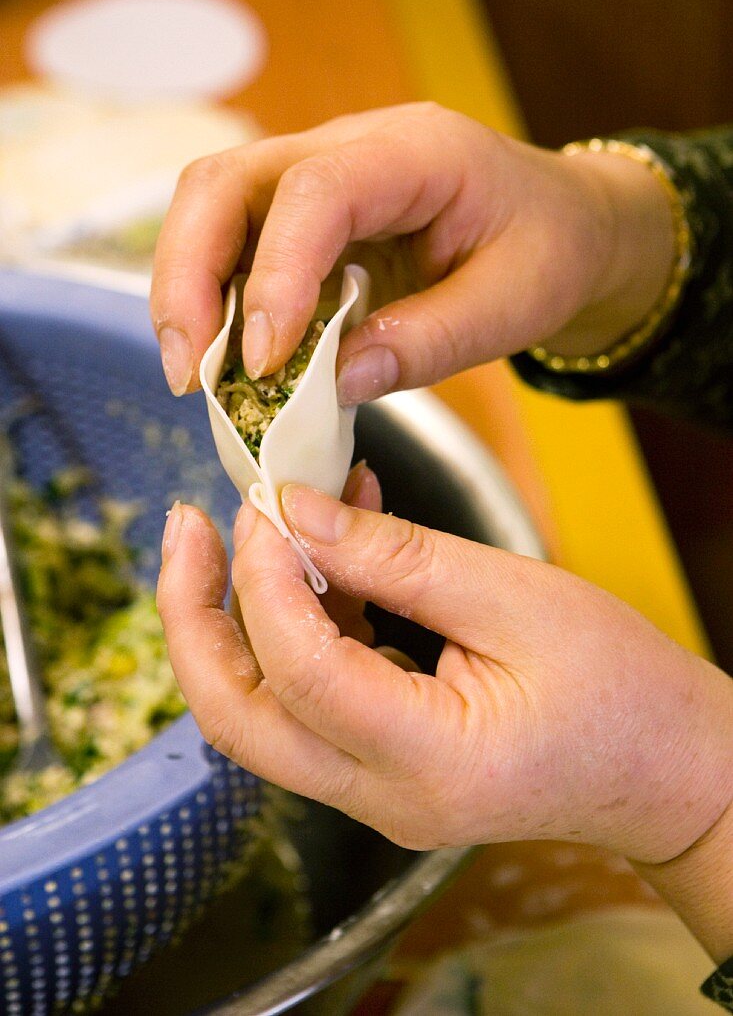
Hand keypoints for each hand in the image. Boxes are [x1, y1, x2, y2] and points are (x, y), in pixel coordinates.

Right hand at [150, 103, 674, 401]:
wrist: (562, 221)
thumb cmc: (549, 251)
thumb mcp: (516, 305)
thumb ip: (430, 342)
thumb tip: (332, 384)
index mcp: (416, 153)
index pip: (315, 191)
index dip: (275, 274)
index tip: (266, 363)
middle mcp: (350, 146)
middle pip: (226, 180)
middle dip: (188, 276)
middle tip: (189, 370)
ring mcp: (318, 175)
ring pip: (212, 206)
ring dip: (187, 289)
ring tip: (194, 373)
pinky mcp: (303, 216)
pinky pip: (236, 243)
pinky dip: (217, 300)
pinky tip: (224, 359)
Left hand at [156, 473, 731, 868]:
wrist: (665, 771)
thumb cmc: (619, 686)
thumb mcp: (515, 598)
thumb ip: (397, 558)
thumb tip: (295, 514)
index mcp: (427, 762)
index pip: (301, 670)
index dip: (268, 575)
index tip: (267, 498)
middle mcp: (382, 797)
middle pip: (236, 719)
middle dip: (193, 617)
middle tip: (190, 525)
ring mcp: (373, 794)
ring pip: (258, 713)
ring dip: (238, 615)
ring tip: (256, 522)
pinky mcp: (378, 770)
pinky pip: (307, 701)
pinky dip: (298, 624)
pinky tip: (325, 554)